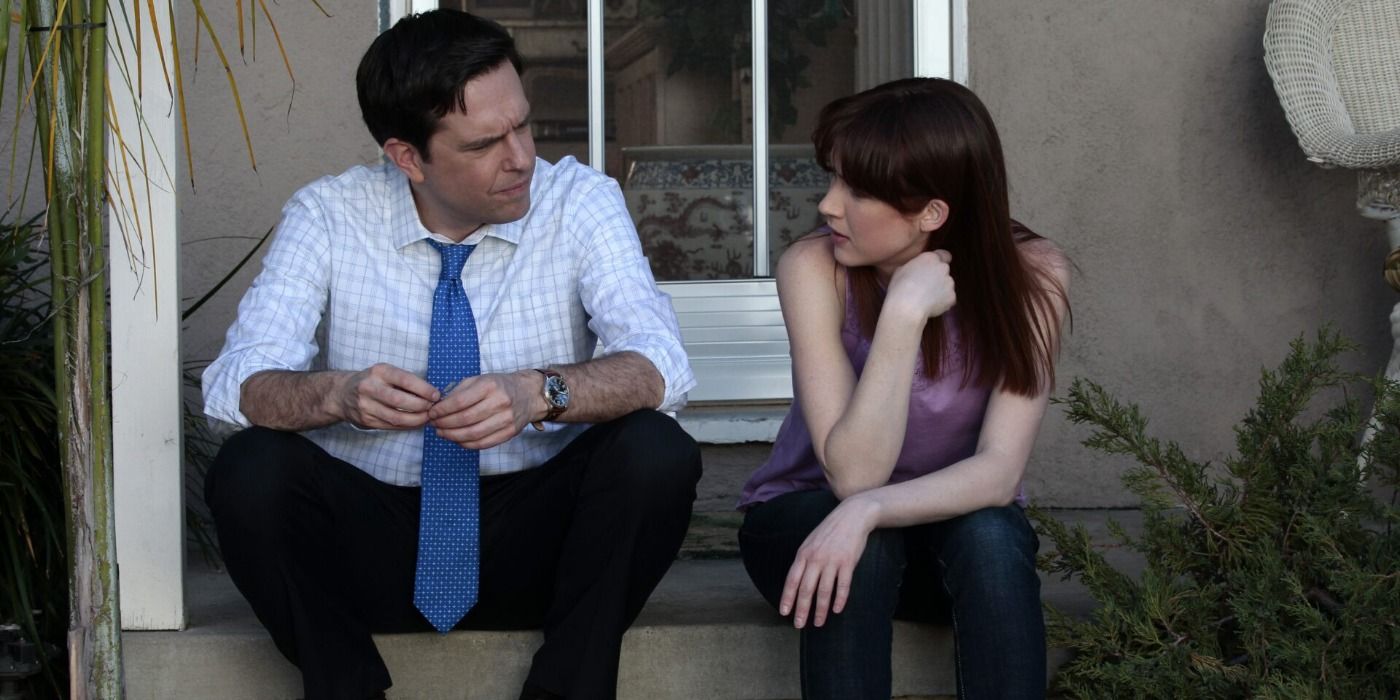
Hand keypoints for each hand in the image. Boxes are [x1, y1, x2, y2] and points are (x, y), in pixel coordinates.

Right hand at [334, 363, 438, 429]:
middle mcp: (370, 387)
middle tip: (433, 408)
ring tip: (427, 417)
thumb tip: (431, 393)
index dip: (423, 389)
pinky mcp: (366, 421)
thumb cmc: (372, 381)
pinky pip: (391, 426)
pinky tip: (416, 423)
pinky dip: (407, 426)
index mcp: (379, 371)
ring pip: (396, 417)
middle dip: (421, 406)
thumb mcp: (385, 372)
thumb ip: (405, 381)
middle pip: (400, 401)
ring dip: (416, 420)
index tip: (436, 395)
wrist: (342, 393)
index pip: (405, 380)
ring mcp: (366, 406)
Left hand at [427, 371, 540, 449]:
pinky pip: (483, 443)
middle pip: (465, 419)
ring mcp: (506, 419)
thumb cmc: (499, 386)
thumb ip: (459, 391)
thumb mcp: (479, 380)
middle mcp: (500, 402)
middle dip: (444, 424)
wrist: (528, 394)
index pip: (460, 402)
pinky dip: (466, 444)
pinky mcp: (509, 433)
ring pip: (473, 434)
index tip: (431, 413)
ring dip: (453, 436)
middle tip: (434, 424)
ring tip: (442, 433)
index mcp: (490, 386)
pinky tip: (457, 439)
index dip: (442, 410)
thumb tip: (439, 407)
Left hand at [780, 496, 880, 628]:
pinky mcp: (848, 562)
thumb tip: (797, 581)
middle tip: (799, 624)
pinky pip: (843, 585)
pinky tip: (836, 610)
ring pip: (824, 591)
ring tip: (819, 623)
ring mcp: (832, 561)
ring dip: (820, 609)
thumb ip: (804, 560)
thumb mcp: (810, 542)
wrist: (851, 516)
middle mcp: (816, 558)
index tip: (784, 613)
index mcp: (804, 554)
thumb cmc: (829, 531)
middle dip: (802, 609)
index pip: (792, 580)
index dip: (787, 597)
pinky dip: (839, 599)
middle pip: (806, 589)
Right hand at [886, 250, 954, 319]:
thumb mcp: (900, 270)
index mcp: (930, 258)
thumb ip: (913, 267)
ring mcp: (949, 282)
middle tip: (926, 286)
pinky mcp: (952, 297)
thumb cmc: (900, 287)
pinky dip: (943, 302)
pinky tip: (931, 307)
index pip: (944, 255)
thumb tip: (913, 271)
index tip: (934, 268)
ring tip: (927, 299)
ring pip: (947, 285)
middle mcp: (943, 268)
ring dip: (940, 290)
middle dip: (938, 277)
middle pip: (944, 271)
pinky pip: (949, 299)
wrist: (908, 307)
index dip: (940, 261)